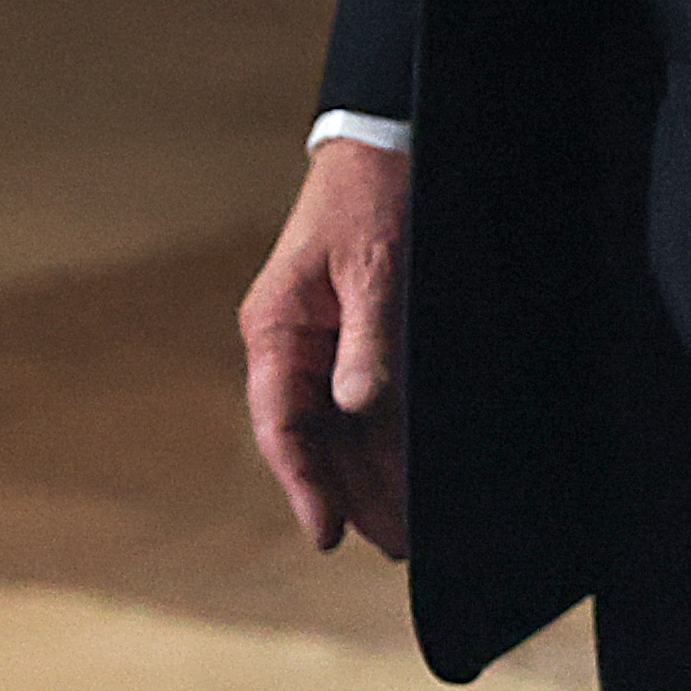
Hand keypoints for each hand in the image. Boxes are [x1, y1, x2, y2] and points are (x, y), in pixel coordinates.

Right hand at [239, 135, 413, 561]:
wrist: (386, 143)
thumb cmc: (371, 194)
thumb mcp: (372, 264)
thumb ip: (367, 337)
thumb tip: (357, 405)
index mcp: (276, 332)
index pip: (283, 427)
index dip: (305, 485)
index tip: (328, 536)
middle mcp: (294, 350)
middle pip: (317, 442)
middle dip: (354, 496)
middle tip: (398, 547)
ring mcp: (326, 349)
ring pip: (345, 431)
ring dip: (375, 478)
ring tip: (410, 530)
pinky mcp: (360, 341)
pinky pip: (370, 405)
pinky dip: (390, 441)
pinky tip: (414, 475)